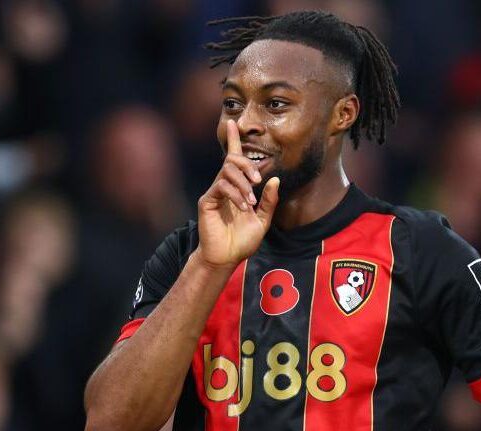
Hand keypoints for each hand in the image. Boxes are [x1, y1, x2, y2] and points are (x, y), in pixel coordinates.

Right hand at [196, 119, 279, 268]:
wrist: (226, 258)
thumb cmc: (242, 241)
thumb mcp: (263, 221)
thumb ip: (269, 202)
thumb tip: (274, 180)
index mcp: (236, 188)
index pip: (234, 160)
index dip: (233, 140)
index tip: (232, 124)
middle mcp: (223, 186)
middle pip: (232, 159)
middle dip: (248, 165)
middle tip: (258, 182)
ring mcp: (214, 192)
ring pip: (227, 170)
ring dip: (243, 183)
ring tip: (251, 201)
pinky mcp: (207, 201)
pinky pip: (221, 186)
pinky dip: (235, 194)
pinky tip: (243, 207)